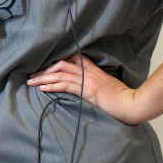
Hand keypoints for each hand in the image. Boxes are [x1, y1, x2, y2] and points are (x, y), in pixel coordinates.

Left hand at [27, 53, 142, 124]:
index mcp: (93, 70)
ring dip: (43, 78)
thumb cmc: (121, 99)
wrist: (132, 104)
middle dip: (44, 69)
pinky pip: (65, 85)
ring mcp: (87, 80)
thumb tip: (84, 89)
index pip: (72, 58)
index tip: (44, 67)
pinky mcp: (86, 90)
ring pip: (59, 74)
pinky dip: (52, 86)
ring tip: (31, 82)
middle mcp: (88, 72)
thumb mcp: (107, 87)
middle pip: (61, 64)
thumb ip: (95, 84)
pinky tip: (42, 88)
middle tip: (32, 75)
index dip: (56, 61)